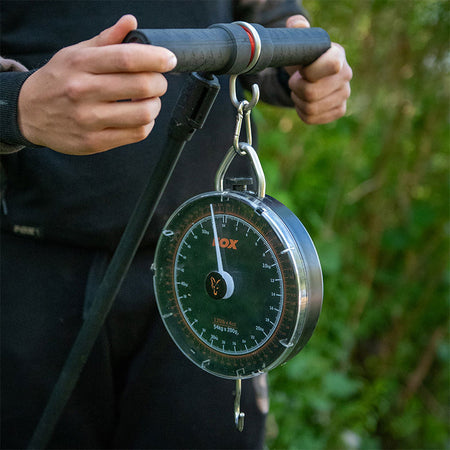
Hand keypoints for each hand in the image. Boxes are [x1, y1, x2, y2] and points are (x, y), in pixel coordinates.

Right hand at [18, 15, 176, 154]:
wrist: (29, 113)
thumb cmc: (58, 81)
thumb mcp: (75, 54)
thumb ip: (106, 40)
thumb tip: (131, 22)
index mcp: (80, 64)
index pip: (127, 58)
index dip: (155, 58)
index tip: (169, 59)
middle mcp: (83, 91)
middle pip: (141, 86)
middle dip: (160, 82)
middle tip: (159, 81)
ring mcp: (89, 119)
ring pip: (143, 113)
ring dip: (155, 105)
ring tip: (149, 100)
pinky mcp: (95, 142)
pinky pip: (136, 134)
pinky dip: (146, 124)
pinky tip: (139, 117)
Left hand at [285, 15, 351, 123]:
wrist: (309, 76)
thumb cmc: (304, 57)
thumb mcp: (300, 42)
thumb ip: (297, 29)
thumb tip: (299, 25)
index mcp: (337, 55)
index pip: (330, 65)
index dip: (308, 72)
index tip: (301, 70)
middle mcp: (346, 75)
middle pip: (312, 92)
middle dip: (296, 89)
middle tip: (295, 82)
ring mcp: (344, 95)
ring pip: (311, 108)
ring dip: (298, 101)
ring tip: (299, 92)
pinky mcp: (339, 110)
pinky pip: (312, 118)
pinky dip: (302, 112)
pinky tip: (304, 103)